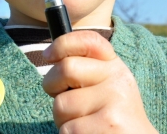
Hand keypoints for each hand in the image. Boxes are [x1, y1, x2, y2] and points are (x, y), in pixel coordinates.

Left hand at [42, 31, 157, 133]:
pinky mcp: (106, 126)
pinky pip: (66, 129)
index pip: (89, 41)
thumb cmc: (113, 116)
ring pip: (61, 105)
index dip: (62, 44)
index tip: (49, 56)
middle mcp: (117, 79)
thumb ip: (85, 69)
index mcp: (115, 66)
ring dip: (62, 119)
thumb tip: (49, 55)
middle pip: (65, 69)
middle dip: (52, 86)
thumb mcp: (107, 86)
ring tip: (84, 124)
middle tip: (64, 101)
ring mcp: (114, 103)